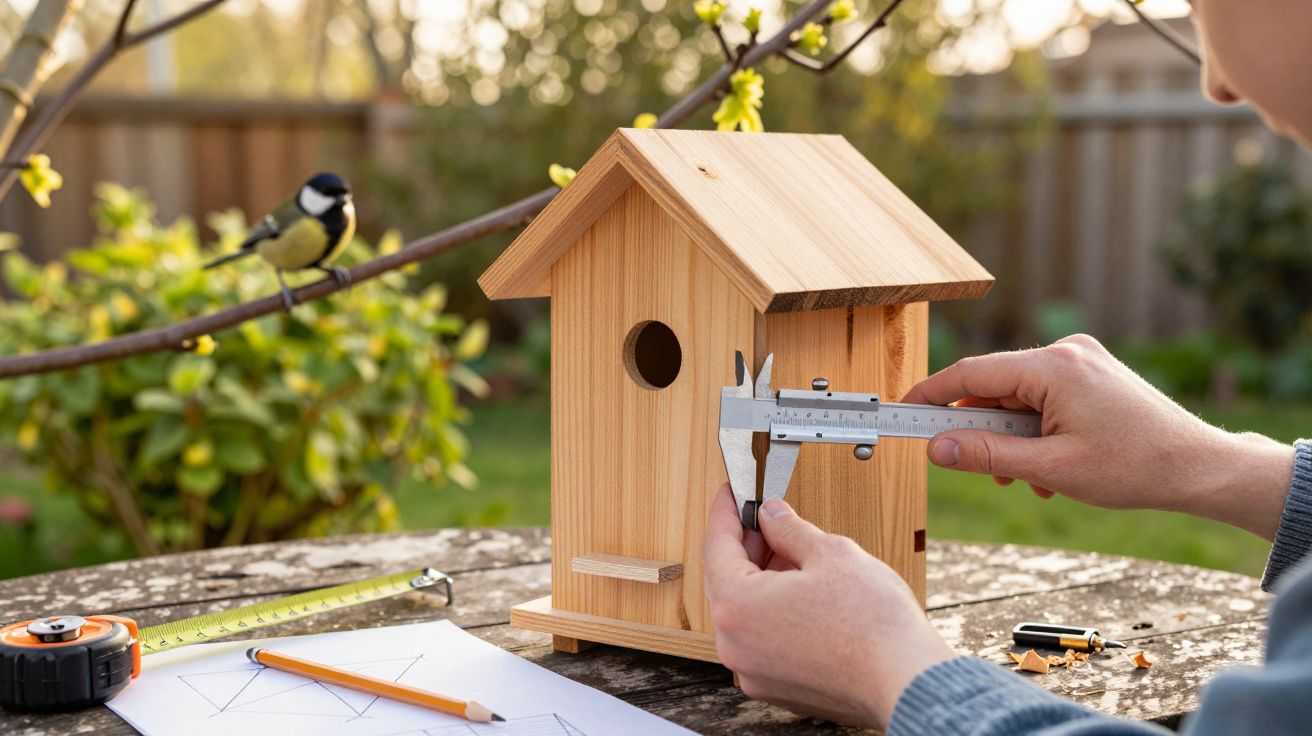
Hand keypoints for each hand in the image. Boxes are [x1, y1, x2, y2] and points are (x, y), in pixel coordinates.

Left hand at [702, 484, 953, 728]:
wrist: (906, 683)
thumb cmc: (873, 626)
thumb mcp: (829, 553)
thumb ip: (789, 529)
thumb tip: (772, 516)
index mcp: (738, 607)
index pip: (716, 546)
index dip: (726, 512)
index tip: (731, 493)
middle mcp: (735, 645)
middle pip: (727, 580)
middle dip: (747, 545)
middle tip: (767, 519)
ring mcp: (753, 671)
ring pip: (746, 612)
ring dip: (762, 579)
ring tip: (794, 554)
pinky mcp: (776, 686)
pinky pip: (762, 638)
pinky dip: (773, 611)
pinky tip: (801, 593)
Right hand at [901, 334, 1293, 539]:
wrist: (1199, 468)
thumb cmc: (1136, 467)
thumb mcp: (1050, 467)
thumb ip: (986, 454)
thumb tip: (936, 448)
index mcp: (1054, 367)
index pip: (970, 374)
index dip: (931, 396)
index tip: (901, 412)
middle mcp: (1065, 353)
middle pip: (993, 386)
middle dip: (980, 429)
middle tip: (977, 468)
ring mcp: (1080, 361)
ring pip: (1016, 397)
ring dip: (1010, 437)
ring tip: (1028, 476)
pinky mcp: (1090, 374)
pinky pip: (1041, 398)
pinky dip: (1033, 430)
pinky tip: (1047, 465)